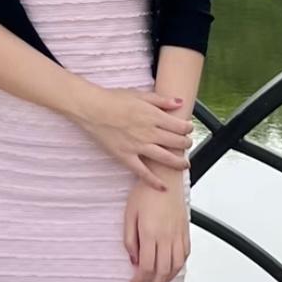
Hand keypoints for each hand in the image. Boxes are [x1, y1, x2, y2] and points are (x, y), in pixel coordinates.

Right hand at [75, 85, 192, 190]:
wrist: (92, 108)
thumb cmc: (113, 99)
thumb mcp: (140, 94)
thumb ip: (161, 100)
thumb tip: (179, 102)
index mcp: (153, 116)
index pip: (179, 126)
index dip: (188, 129)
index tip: (189, 129)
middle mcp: (149, 132)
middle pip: (176, 142)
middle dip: (186, 144)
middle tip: (187, 145)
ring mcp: (138, 146)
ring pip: (165, 158)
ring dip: (178, 162)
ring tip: (184, 164)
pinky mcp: (126, 156)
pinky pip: (142, 172)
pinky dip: (153, 181)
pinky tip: (163, 187)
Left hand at [124, 174, 190, 281]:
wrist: (165, 176)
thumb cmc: (144, 192)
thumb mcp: (129, 215)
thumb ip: (130, 239)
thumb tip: (133, 260)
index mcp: (150, 234)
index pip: (146, 266)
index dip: (139, 280)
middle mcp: (166, 237)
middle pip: (163, 271)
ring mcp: (178, 234)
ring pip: (176, 265)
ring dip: (168, 280)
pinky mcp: (185, 230)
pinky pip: (185, 254)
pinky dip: (179, 266)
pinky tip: (172, 270)